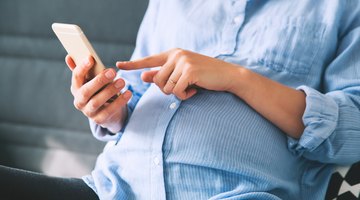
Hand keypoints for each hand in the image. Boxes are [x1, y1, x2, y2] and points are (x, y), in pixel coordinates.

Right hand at [65, 55, 131, 132]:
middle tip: (113, 71)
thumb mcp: (93, 80)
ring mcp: (88, 112)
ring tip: (122, 81)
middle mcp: (79, 101)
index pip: (76, 77)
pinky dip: (120, 102)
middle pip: (86, 91)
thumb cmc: (100, 91)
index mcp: (76, 88)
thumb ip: (85, 70)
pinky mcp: (100, 120)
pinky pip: (109, 111)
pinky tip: (128, 93)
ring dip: (110, 91)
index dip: (82, 68)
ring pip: (97, 102)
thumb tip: (69, 57)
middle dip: (99, 80)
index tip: (91, 58)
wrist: (108, 112)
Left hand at [116, 48, 241, 99]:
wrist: (227, 75)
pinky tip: (195, 89)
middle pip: (157, 80)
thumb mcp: (181, 74)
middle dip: (167, 89)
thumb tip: (144, 76)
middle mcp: (176, 55)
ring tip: (191, 87)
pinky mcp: (189, 71)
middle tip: (183, 87)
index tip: (118, 66)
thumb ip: (163, 74)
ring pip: (166, 87)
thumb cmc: (204, 75)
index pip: (149, 60)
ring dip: (178, 93)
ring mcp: (182, 62)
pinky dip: (184, 95)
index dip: (133, 64)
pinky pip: (176, 91)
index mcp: (172, 54)